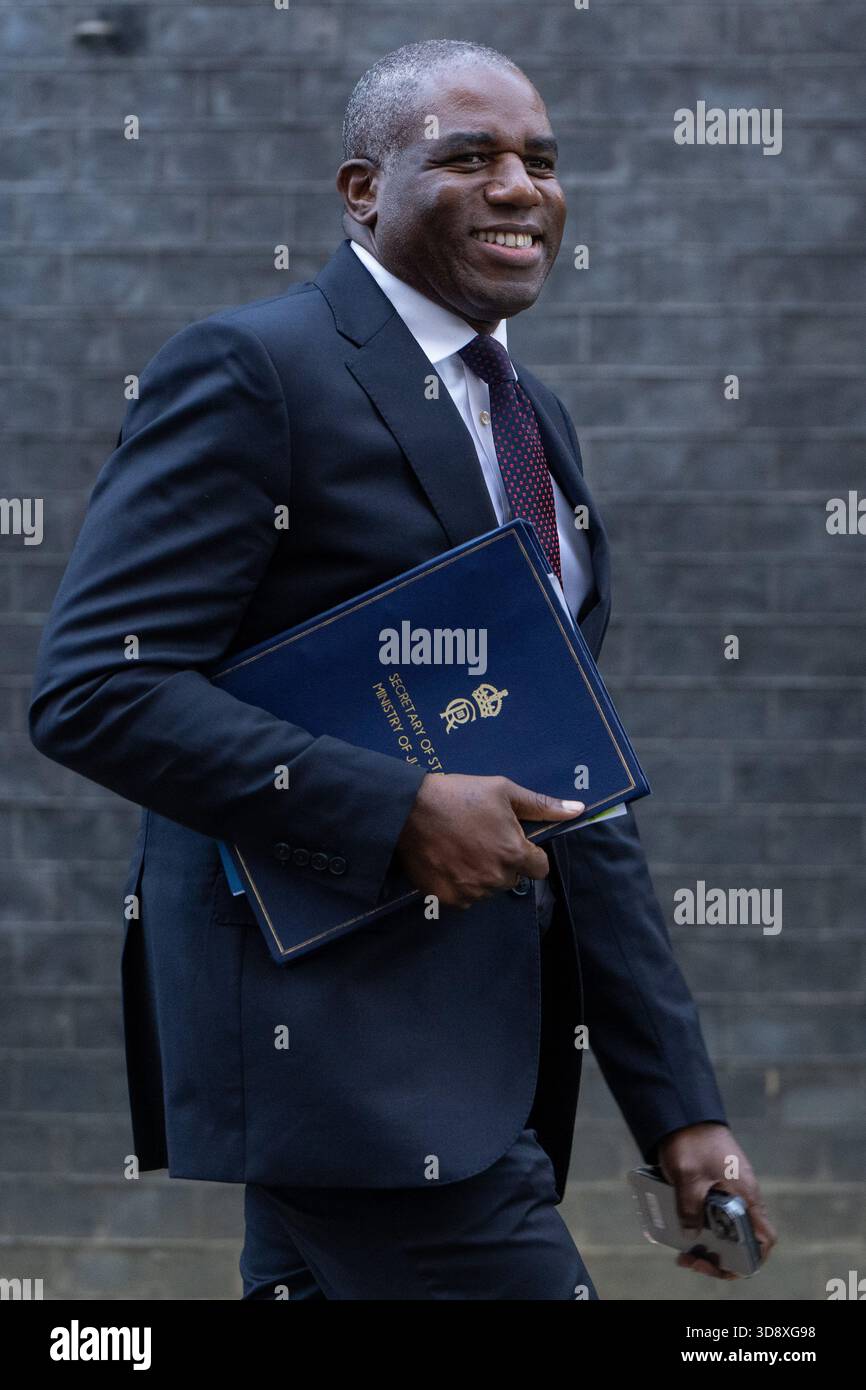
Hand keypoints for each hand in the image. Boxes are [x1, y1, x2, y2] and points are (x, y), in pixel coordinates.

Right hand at [395, 772, 583, 909]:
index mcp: (514, 853)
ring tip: (462, 848)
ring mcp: (471, 891)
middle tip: (482, 839)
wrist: (409, 808)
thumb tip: (578, 810)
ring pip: (488, 889)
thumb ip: (542, 805)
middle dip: (503, 862)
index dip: (529, 854)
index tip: (512, 841)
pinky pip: (465, 898)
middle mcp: (495, 877)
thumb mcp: (504, 791)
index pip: (540, 868)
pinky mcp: (448, 898)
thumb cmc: (459, 794)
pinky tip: (449, 861)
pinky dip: (460, 884)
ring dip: (482, 875)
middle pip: (513, 878)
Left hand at [658, 1122, 776, 1279]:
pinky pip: (711, 1214)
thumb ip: (690, 1210)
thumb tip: (691, 1238)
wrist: (684, 1112)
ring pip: (724, 1229)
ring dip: (705, 1243)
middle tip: (691, 1261)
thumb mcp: (688, 1178)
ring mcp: (728, 1191)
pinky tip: (678, 1229)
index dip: (750, 1259)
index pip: (763, 1238)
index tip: (724, 1266)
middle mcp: (742, 1197)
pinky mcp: (714, 1186)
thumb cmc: (692, 1141)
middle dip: (718, 1258)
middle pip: (740, 1240)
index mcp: (745, 1196)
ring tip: (682, 1251)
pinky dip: (698, 1225)